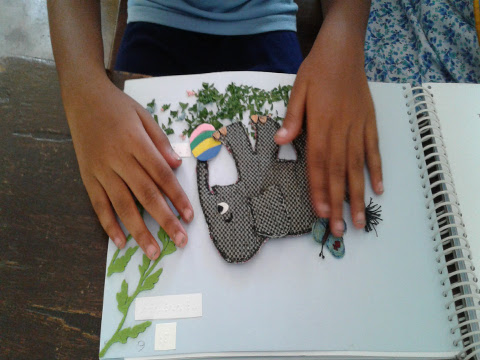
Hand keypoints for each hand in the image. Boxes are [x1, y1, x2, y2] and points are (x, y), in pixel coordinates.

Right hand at [64, 78, 193, 258]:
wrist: (82, 98)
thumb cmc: (118, 107)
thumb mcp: (144, 116)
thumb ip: (160, 142)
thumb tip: (176, 165)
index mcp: (136, 142)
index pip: (161, 175)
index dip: (177, 197)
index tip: (189, 216)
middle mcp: (118, 158)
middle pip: (145, 194)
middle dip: (164, 220)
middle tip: (180, 241)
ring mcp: (101, 169)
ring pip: (122, 205)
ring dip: (139, 230)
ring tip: (153, 251)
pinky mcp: (87, 176)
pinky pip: (98, 204)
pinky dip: (108, 224)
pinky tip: (120, 241)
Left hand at [275, 31, 382, 236]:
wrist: (343, 51)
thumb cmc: (316, 71)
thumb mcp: (297, 90)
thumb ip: (292, 118)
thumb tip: (280, 141)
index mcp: (320, 125)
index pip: (319, 163)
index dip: (320, 189)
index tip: (321, 213)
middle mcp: (341, 131)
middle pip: (339, 172)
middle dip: (338, 203)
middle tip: (339, 230)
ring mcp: (358, 129)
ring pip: (358, 167)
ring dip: (358, 195)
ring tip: (360, 219)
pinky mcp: (369, 123)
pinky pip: (373, 150)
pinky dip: (377, 169)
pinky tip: (379, 189)